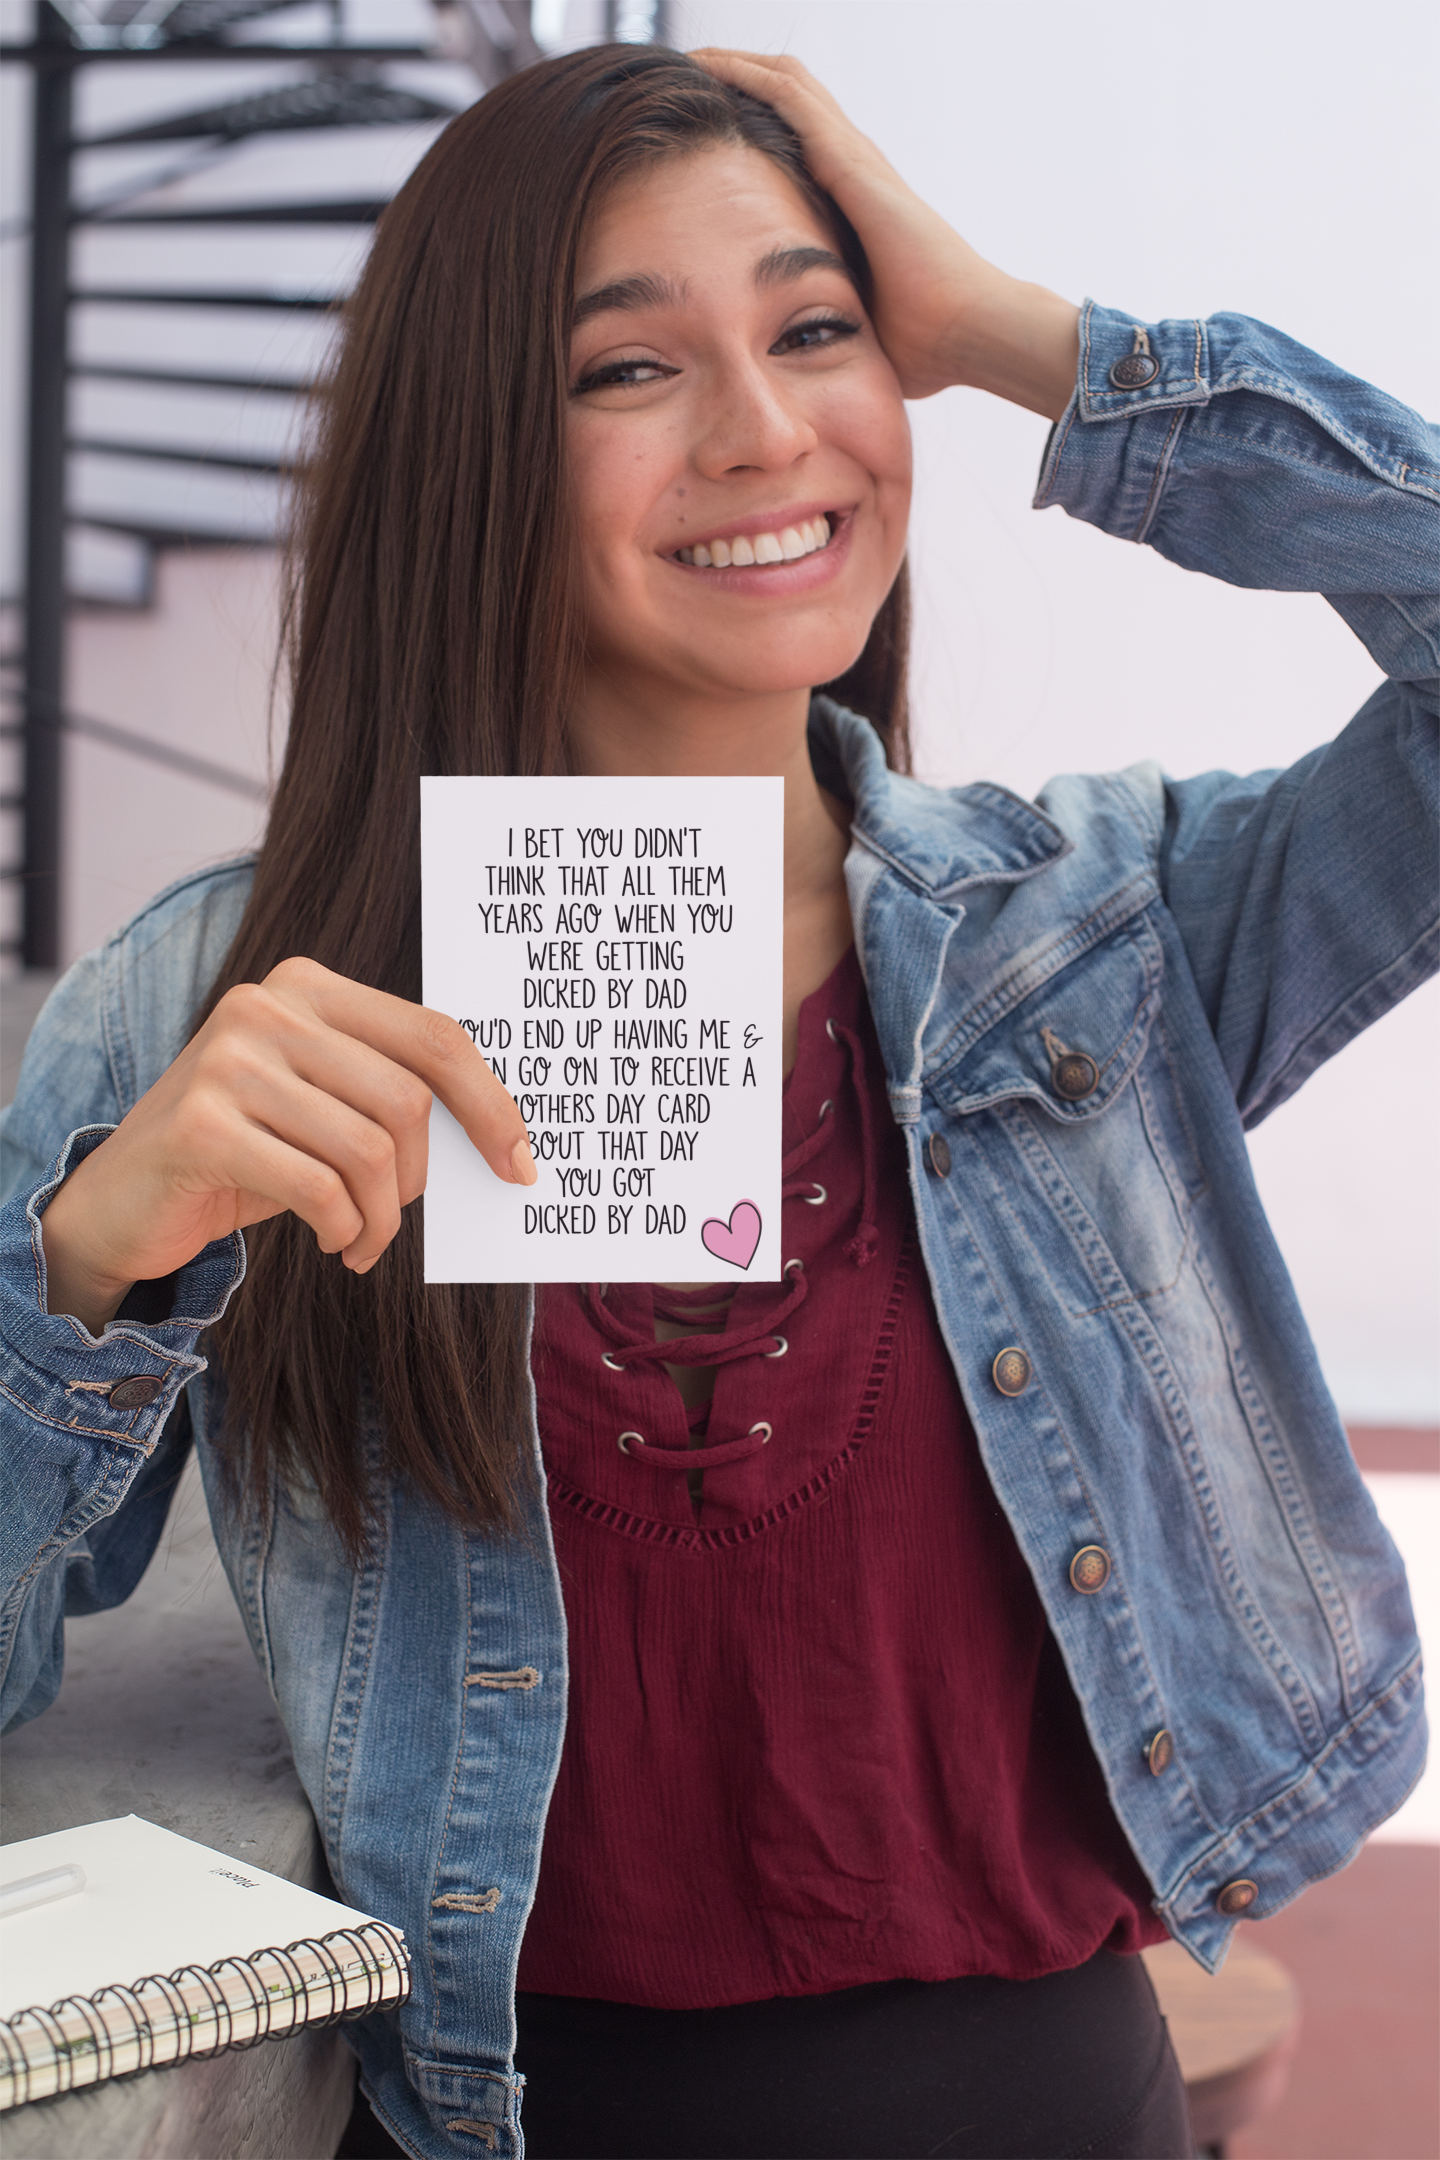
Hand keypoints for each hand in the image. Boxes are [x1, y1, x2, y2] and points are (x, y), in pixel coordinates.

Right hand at [40, 957, 536, 1332]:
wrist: (122, 1202)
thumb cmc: (247, 1154)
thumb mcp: (322, 1108)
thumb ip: (389, 1095)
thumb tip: (500, 1136)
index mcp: (307, 987)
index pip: (433, 1036)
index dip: (490, 1104)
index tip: (520, 1165)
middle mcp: (266, 1008)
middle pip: (407, 1098)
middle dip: (419, 1178)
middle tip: (397, 1215)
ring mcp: (228, 1061)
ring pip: (369, 1150)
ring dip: (381, 1218)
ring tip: (362, 1240)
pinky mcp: (201, 1125)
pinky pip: (319, 1188)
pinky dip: (344, 1229)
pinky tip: (334, 1242)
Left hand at [689, 50, 1079, 421]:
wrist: (967, 330)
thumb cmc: (927, 345)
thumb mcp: (856, 329)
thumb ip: (829, 327)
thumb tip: (798, 369)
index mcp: (855, 203)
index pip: (799, 143)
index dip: (755, 124)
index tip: (703, 133)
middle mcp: (856, 168)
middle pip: (790, 97)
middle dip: (738, 80)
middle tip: (686, 77)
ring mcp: (856, 157)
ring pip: (786, 82)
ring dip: (736, 65)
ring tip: (688, 58)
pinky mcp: (850, 159)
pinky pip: (789, 96)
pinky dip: (745, 75)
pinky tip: (706, 67)